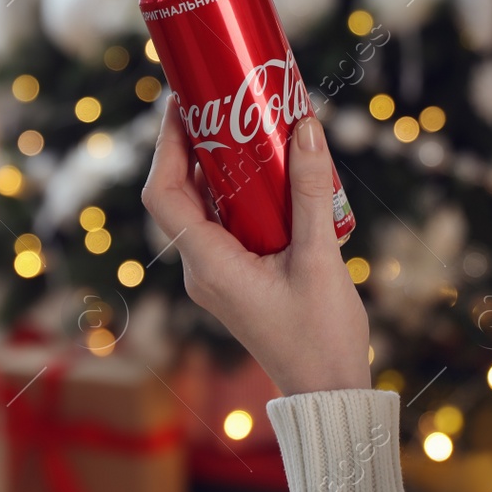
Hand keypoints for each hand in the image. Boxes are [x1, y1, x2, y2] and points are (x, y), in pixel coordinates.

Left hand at [141, 100, 370, 394]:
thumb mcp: (320, 257)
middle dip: (194, 144)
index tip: (182, 103)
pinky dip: (238, 193)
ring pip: (203, 208)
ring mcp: (217, 276)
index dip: (165, 145)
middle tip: (220, 100)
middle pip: (180, 195)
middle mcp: (202, 270)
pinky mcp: (236, 278)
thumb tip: (305, 126)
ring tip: (244, 122)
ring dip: (218, 167)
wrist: (328, 391)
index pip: (163, 195)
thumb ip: (310, 191)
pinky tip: (268, 170)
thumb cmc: (322, 335)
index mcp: (209, 266)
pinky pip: (225, 224)